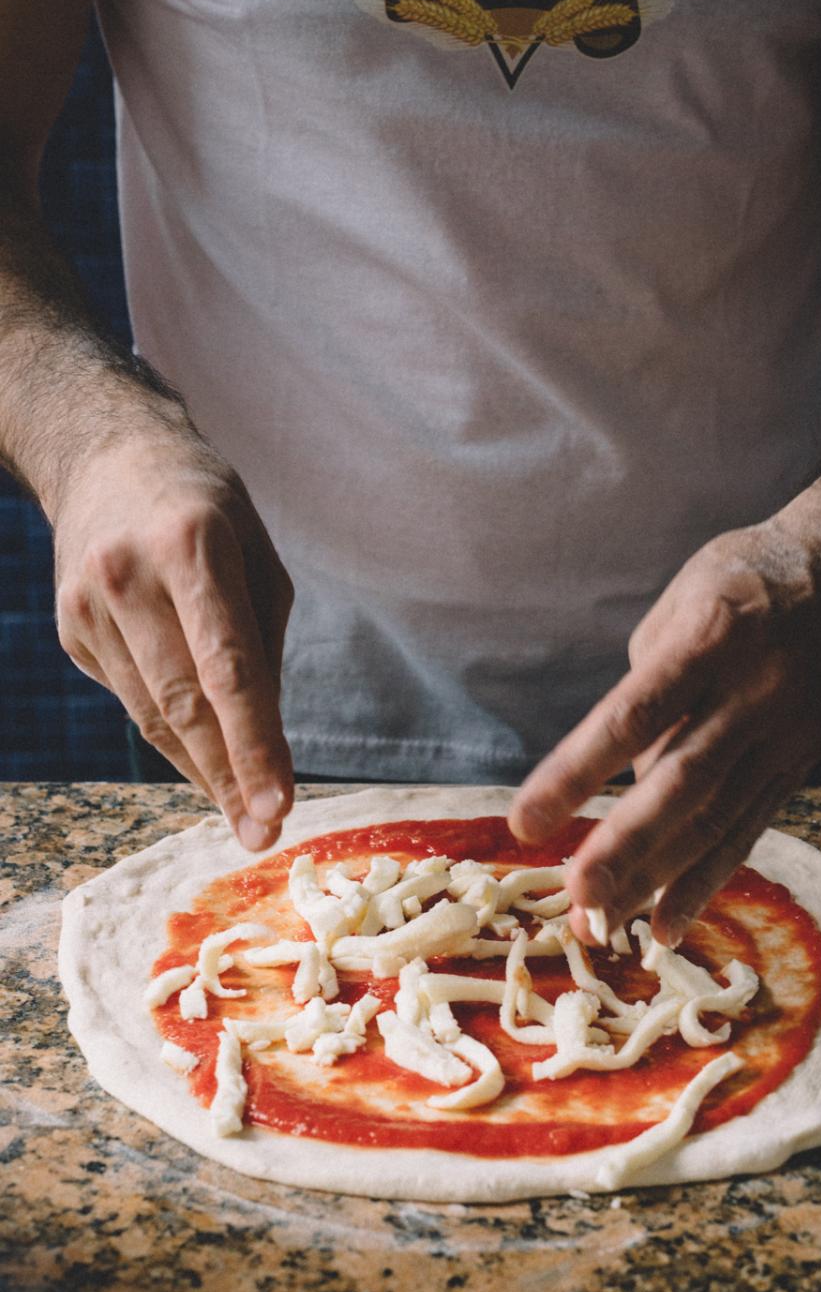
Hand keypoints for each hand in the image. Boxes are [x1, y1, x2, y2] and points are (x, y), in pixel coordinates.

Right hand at [53, 428, 294, 849]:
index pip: (228, 666)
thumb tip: (265, 740)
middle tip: (263, 834)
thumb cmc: (208, 510)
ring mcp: (89, 603)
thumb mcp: (258, 556)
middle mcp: (130, 575)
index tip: (280, 803)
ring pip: (152, 713)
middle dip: (229, 777)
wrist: (107, 456)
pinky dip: (171, 735)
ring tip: (243, 815)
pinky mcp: (70, 627)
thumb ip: (262, 644)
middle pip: (185, 702)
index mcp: (193, 546)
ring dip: (201, 771)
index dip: (254, 742)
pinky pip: (132, 698)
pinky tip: (203, 761)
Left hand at [509, 506, 820, 945]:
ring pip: (716, 820)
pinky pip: (748, 831)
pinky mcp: (800, 763)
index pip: (635, 715)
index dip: (579, 772)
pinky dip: (705, 881)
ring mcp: (784, 735)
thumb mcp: (682, 604)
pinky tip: (667, 924)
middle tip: (576, 901)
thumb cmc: (746, 578)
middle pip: (682, 783)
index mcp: (711, 638)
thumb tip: (625, 779)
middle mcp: (753, 693)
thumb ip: (649, 689)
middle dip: (625, 848)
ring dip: (657, 881)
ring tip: (603, 927)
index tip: (525, 822)